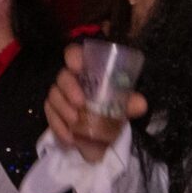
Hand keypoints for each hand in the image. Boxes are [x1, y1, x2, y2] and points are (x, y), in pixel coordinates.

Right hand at [44, 43, 147, 162]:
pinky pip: (51, 116)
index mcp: (87, 70)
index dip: (73, 57)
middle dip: (69, 89)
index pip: (75, 54)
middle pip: (63, 77)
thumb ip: (130, 103)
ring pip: (54, 97)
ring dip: (63, 110)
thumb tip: (140, 104)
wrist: (102, 133)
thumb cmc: (111, 108)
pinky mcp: (54, 112)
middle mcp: (71, 80)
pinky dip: (59, 127)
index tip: (77, 66)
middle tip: (80, 103)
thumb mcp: (123, 106)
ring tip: (75, 122)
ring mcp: (60, 96)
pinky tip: (69, 138)